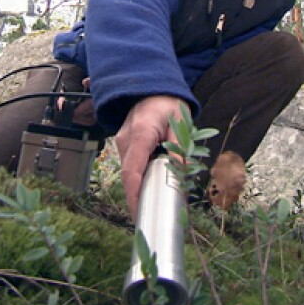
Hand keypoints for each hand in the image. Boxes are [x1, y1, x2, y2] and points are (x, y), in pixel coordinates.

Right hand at [114, 95, 187, 217]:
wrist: (151, 88)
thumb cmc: (167, 103)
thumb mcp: (180, 123)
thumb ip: (180, 148)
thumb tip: (181, 173)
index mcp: (141, 133)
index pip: (132, 170)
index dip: (133, 194)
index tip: (138, 213)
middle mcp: (126, 140)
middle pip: (129, 175)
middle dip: (138, 197)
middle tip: (154, 216)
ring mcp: (122, 142)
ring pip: (129, 172)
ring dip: (140, 187)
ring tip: (156, 202)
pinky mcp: (124, 144)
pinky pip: (131, 165)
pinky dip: (140, 177)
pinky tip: (153, 184)